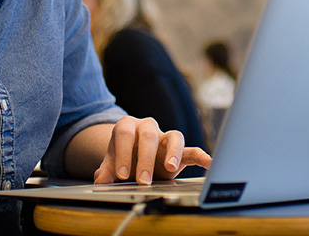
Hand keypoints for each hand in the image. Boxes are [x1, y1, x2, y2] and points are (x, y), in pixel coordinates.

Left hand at [93, 116, 211, 184]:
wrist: (133, 156)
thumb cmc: (123, 157)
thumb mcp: (112, 163)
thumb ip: (106, 171)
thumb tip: (100, 181)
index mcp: (127, 126)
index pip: (124, 134)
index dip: (122, 153)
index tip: (121, 175)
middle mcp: (147, 127)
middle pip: (148, 135)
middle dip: (145, 159)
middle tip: (142, 180)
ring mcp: (164, 137)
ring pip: (173, 137)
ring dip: (172, 152)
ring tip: (171, 167)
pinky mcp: (179, 150)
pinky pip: (192, 150)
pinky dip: (201, 156)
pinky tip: (208, 164)